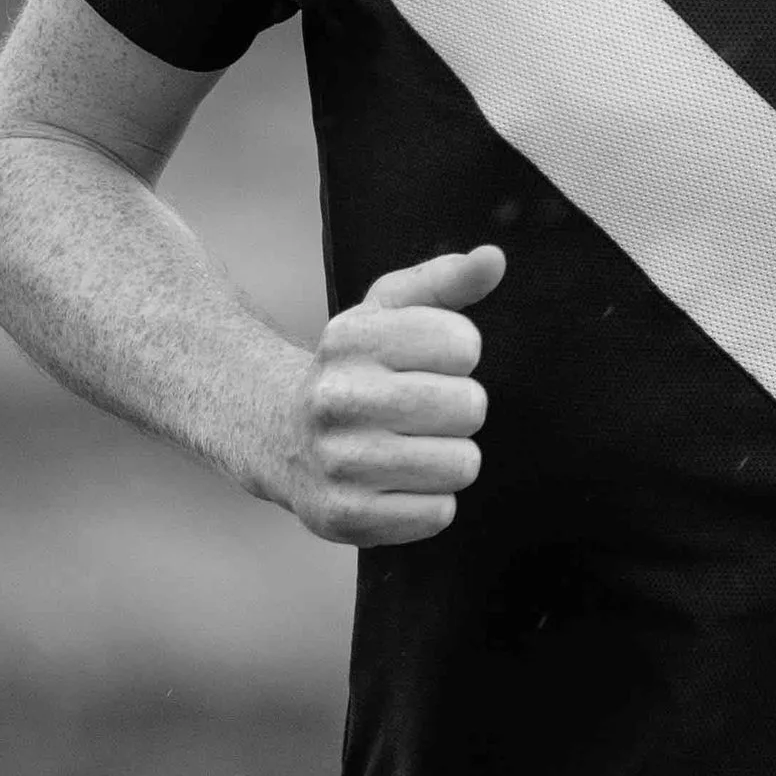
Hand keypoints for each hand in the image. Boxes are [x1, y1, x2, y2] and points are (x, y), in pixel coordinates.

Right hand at [285, 244, 503, 546]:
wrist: (282, 437)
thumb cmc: (358, 368)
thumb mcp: (390, 311)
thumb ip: (447, 279)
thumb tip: (493, 259)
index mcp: (350, 338)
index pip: (463, 343)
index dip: (459, 353)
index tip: (430, 361)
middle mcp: (336, 397)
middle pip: (469, 407)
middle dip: (461, 410)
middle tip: (426, 412)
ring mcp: (337, 461)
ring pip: (461, 465)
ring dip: (450, 458)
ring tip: (414, 448)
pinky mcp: (345, 516)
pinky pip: (439, 514)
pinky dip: (432, 503)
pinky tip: (400, 485)